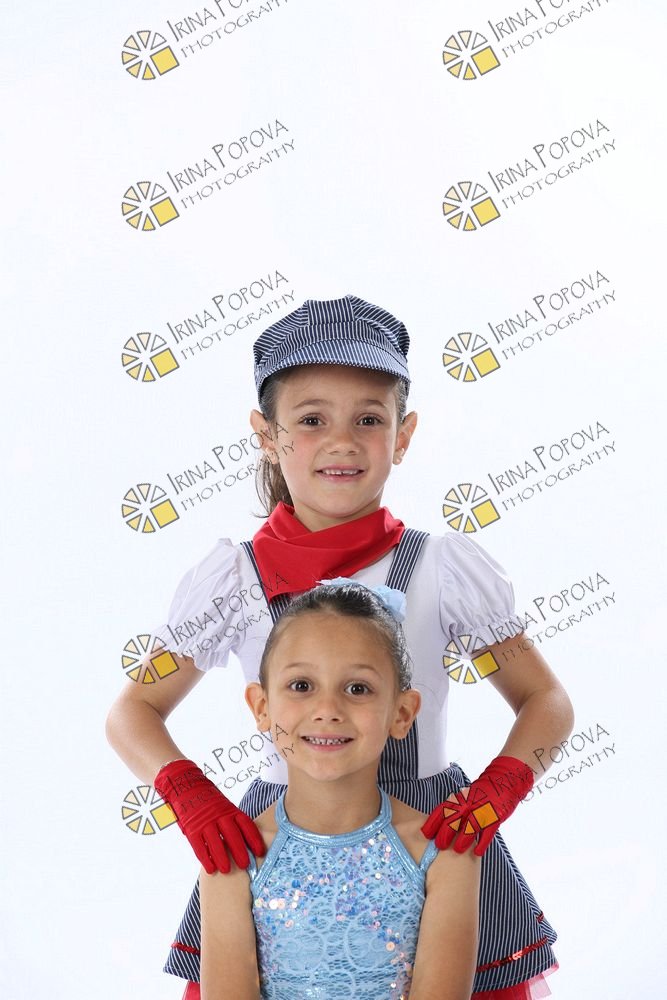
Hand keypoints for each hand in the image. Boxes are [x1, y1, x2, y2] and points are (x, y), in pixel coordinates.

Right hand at [153, 758, 265, 873]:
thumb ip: (230, 820)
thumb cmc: (207, 800)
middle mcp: (219, 815)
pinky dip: (205, 858)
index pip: (245, 824)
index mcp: (229, 809)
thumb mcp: (223, 805)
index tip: (260, 852)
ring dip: (222, 857)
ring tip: (227, 870)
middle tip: (246, 865)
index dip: (254, 838)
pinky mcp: (191, 828)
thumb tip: (244, 841)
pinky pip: (199, 846)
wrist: (185, 785)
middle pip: (232, 834)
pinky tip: (210, 868)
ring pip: (215, 842)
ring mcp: (205, 821)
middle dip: (240, 850)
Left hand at [421, 755, 533, 856]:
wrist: (504, 780)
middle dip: (445, 832)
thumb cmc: (483, 792)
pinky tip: (477, 852)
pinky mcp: (496, 816)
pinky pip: (488, 831)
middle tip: (439, 846)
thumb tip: (443, 822)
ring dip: (463, 839)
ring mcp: (483, 809)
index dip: (433, 822)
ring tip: (457, 850)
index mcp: (461, 798)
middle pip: (454, 817)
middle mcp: (470, 802)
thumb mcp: (467, 796)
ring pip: (471, 825)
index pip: (443, 809)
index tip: (425, 834)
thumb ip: (457, 808)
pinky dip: (482, 842)